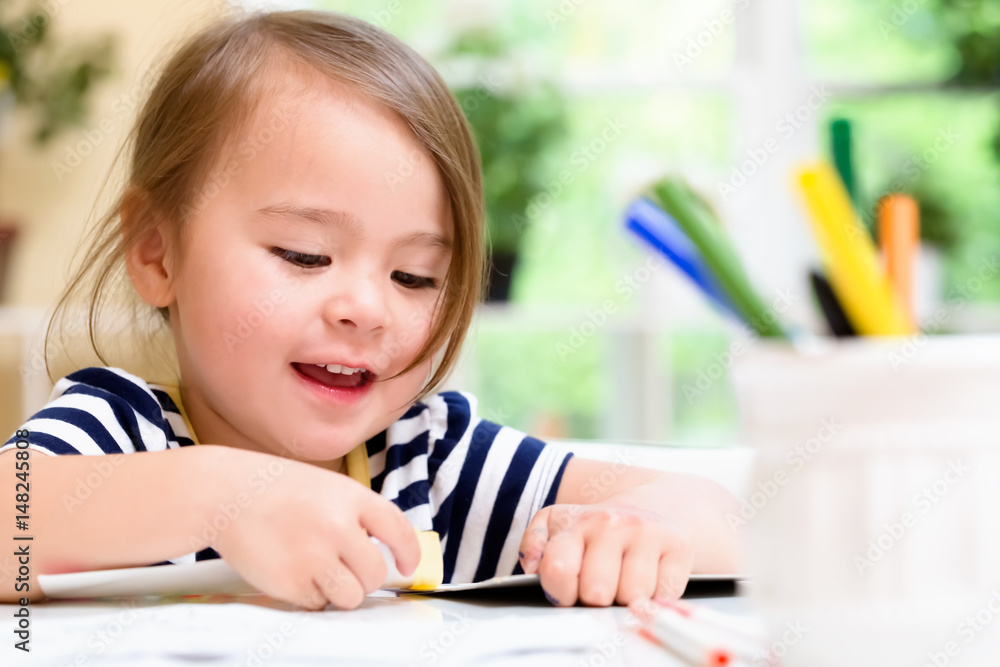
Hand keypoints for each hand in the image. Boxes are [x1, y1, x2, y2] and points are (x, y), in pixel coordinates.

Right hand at [205, 447, 420, 610]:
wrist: (226, 494)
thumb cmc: (275, 489)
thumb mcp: (326, 486)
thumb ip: (355, 515)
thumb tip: (385, 553)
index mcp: (350, 496)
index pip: (398, 529)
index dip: (409, 553)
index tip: (407, 567)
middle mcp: (336, 526)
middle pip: (375, 573)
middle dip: (364, 577)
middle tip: (345, 568)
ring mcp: (313, 555)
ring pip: (351, 596)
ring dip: (339, 591)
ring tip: (318, 571)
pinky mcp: (290, 582)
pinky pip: (317, 604)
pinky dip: (309, 596)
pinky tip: (293, 571)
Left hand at [517, 501, 693, 606]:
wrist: (655, 505)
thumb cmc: (601, 528)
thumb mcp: (560, 524)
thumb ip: (535, 543)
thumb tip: (532, 566)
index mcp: (577, 522)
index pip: (558, 569)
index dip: (560, 592)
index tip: (568, 592)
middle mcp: (612, 522)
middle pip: (596, 592)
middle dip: (596, 599)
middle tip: (601, 587)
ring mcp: (647, 532)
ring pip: (632, 597)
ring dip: (628, 599)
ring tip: (626, 581)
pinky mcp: (679, 545)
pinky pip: (663, 596)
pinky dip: (655, 598)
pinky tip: (650, 580)